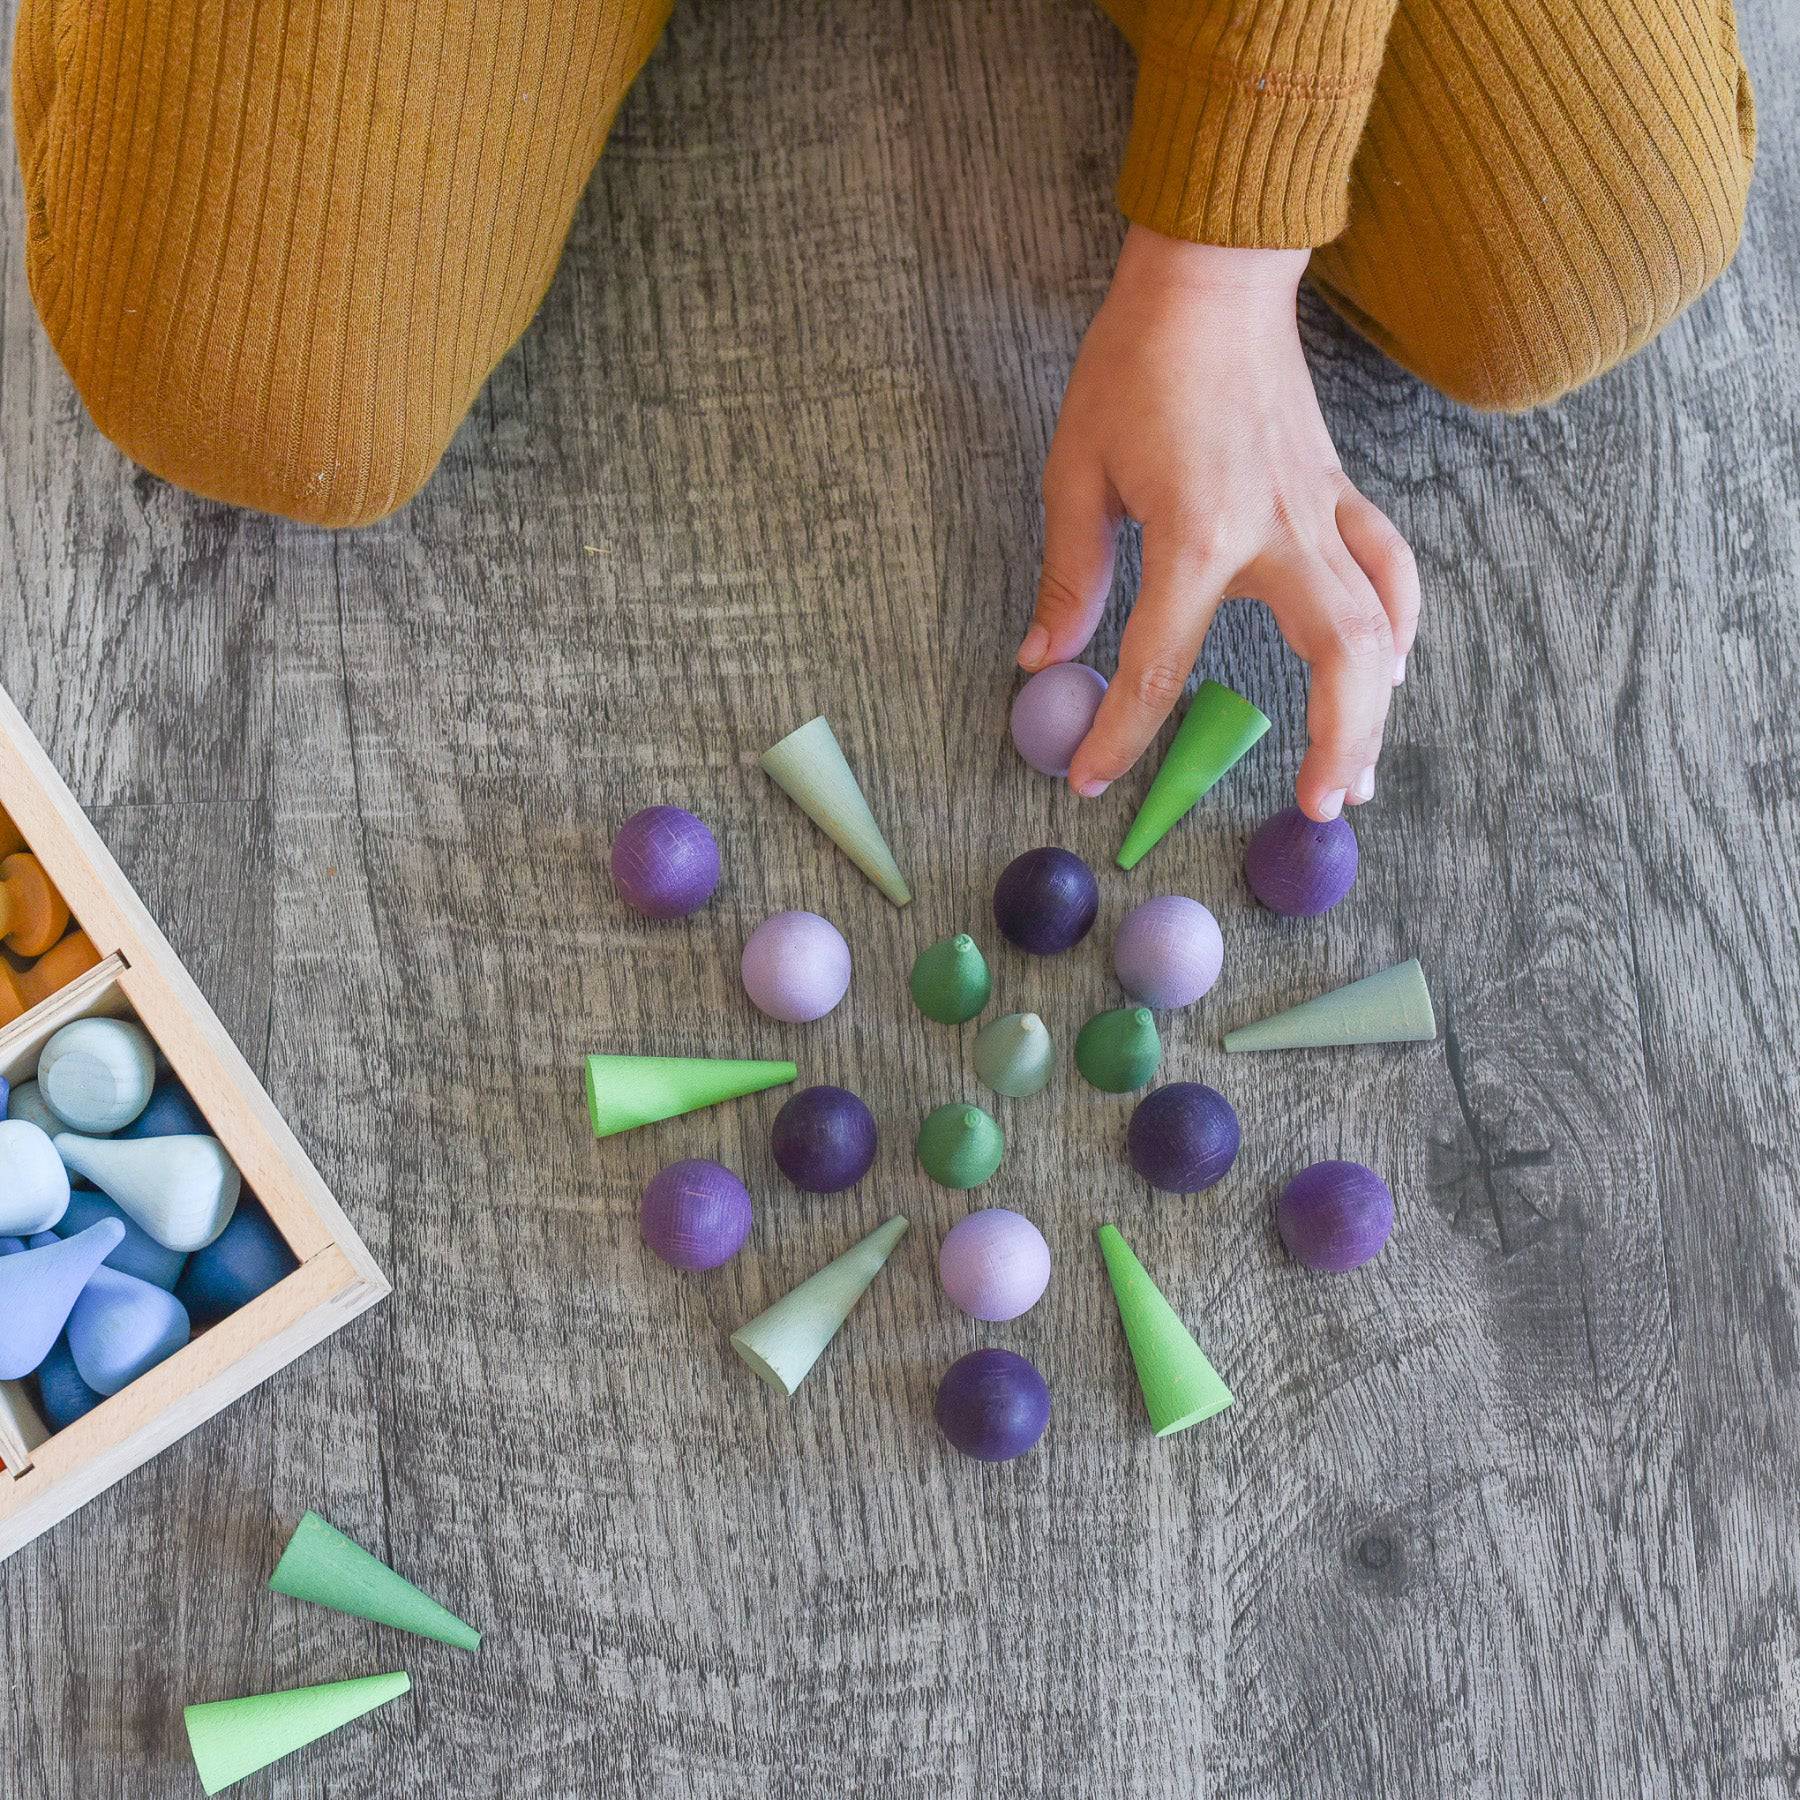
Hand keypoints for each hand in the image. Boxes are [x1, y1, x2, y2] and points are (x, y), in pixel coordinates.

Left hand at [1021, 226, 1417, 819]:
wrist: (1214, 277)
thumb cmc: (1136, 364)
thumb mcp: (1077, 470)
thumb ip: (1069, 574)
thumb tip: (1043, 658)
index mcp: (1197, 532)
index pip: (1160, 660)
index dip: (1124, 731)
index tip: (1094, 778)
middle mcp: (1276, 531)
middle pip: (1335, 656)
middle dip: (1331, 742)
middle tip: (1312, 808)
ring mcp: (1321, 512)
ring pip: (1380, 623)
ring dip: (1376, 707)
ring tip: (1358, 777)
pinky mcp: (1340, 493)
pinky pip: (1390, 568)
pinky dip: (1398, 625)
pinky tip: (1390, 671)